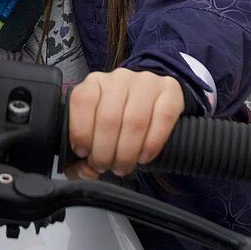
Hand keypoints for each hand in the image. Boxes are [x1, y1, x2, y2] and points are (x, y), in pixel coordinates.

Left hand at [66, 68, 184, 178]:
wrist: (152, 105)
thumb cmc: (118, 121)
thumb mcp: (94, 132)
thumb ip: (80, 157)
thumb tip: (87, 172)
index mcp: (95, 82)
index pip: (83, 101)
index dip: (81, 132)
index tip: (84, 153)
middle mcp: (120, 78)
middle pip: (109, 118)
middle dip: (104, 152)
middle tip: (106, 167)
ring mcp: (146, 82)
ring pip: (135, 121)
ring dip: (127, 153)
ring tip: (123, 166)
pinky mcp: (170, 91)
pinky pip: (162, 119)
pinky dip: (151, 144)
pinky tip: (144, 157)